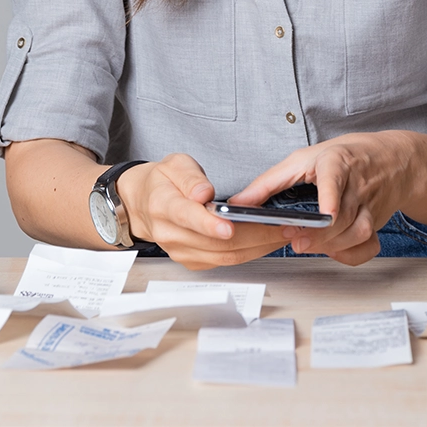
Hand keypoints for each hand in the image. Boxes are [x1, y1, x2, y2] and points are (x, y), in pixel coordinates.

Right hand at [117, 153, 288, 269]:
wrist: (143, 203)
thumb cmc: (162, 182)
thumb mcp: (173, 165)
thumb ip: (189, 177)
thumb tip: (203, 193)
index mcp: (164, 205)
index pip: (188, 217)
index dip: (210, 224)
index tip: (229, 226)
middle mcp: (171, 233)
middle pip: (215, 242)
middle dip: (253, 235)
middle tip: (282, 226)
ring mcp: (181, 251)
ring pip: (224, 256)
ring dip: (258, 247)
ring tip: (283, 233)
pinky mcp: (193, 260)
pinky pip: (224, 262)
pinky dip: (249, 253)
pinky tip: (266, 241)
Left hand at [228, 131, 421, 265]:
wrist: (392, 159)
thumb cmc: (343, 157)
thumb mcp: (302, 159)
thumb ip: (269, 182)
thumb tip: (238, 203)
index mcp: (336, 162)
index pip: (336, 179)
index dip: (331, 198)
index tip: (326, 213)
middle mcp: (356, 184)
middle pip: (342, 215)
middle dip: (319, 233)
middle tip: (294, 239)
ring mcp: (370, 204)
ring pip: (358, 231)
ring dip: (333, 245)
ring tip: (307, 245)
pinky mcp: (377, 221)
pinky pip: (369, 244)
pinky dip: (352, 254)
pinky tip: (333, 251)